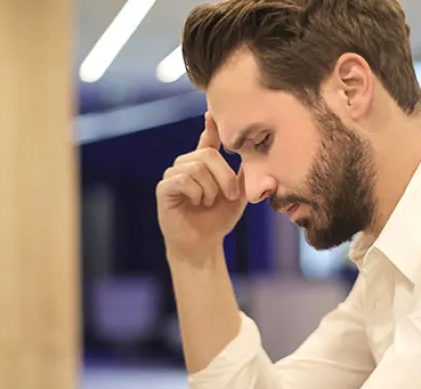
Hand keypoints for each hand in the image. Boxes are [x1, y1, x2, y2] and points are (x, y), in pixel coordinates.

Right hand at [156, 113, 246, 257]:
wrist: (203, 244)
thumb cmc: (219, 219)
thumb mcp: (238, 195)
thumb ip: (244, 175)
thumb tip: (256, 154)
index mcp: (204, 164)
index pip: (207, 139)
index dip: (211, 125)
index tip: (212, 112)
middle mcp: (187, 165)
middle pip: (207, 154)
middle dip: (224, 176)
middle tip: (231, 195)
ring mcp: (173, 175)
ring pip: (196, 167)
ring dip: (210, 188)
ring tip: (209, 202)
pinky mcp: (164, 188)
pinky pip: (182, 179)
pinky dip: (196, 192)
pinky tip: (196, 202)